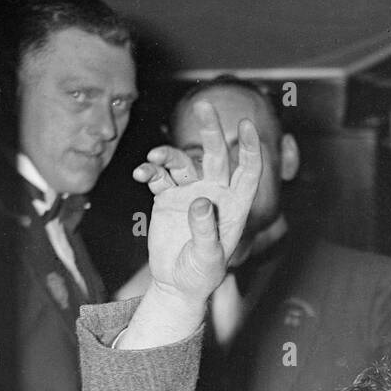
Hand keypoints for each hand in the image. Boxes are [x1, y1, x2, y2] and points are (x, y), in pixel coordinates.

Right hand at [132, 100, 260, 310]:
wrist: (175, 285)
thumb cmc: (201, 276)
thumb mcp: (208, 260)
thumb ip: (206, 231)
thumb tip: (199, 200)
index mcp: (233, 206)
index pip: (247, 171)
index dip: (249, 148)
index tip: (246, 125)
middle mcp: (213, 193)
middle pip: (216, 154)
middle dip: (211, 130)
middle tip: (204, 106)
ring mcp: (189, 192)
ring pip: (183, 161)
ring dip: (168, 154)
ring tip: (154, 157)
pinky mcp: (167, 197)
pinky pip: (159, 176)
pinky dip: (150, 171)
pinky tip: (142, 173)